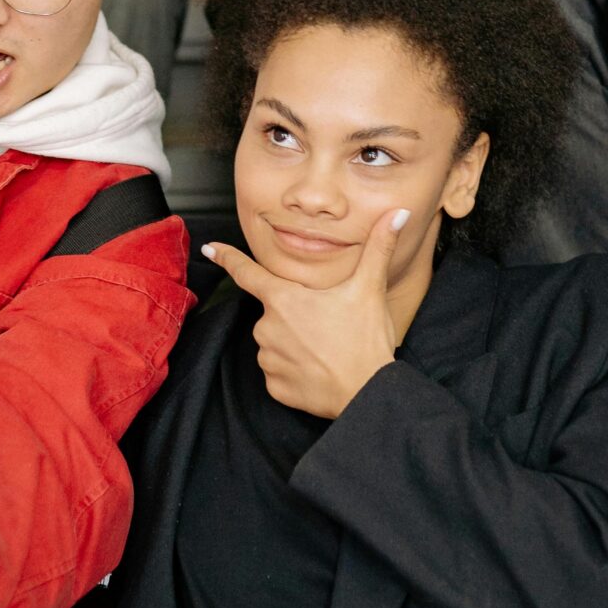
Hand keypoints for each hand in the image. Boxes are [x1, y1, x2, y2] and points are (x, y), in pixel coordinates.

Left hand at [204, 209, 406, 417]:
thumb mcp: (370, 288)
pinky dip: (296, 370)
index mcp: (284, 299)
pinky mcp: (275, 387)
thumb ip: (380, 247)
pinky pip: (280, 372)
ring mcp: (269, 359)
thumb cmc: (365, 340)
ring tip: (327, 349)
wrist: (369, 393)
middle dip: (296, 316)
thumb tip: (397, 213)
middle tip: (329, 325)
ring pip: (276, 344)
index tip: (210, 248)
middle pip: (274, 313)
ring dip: (296, 344)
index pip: (246, 272)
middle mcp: (268, 328)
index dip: (227, 258)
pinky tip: (319, 370)